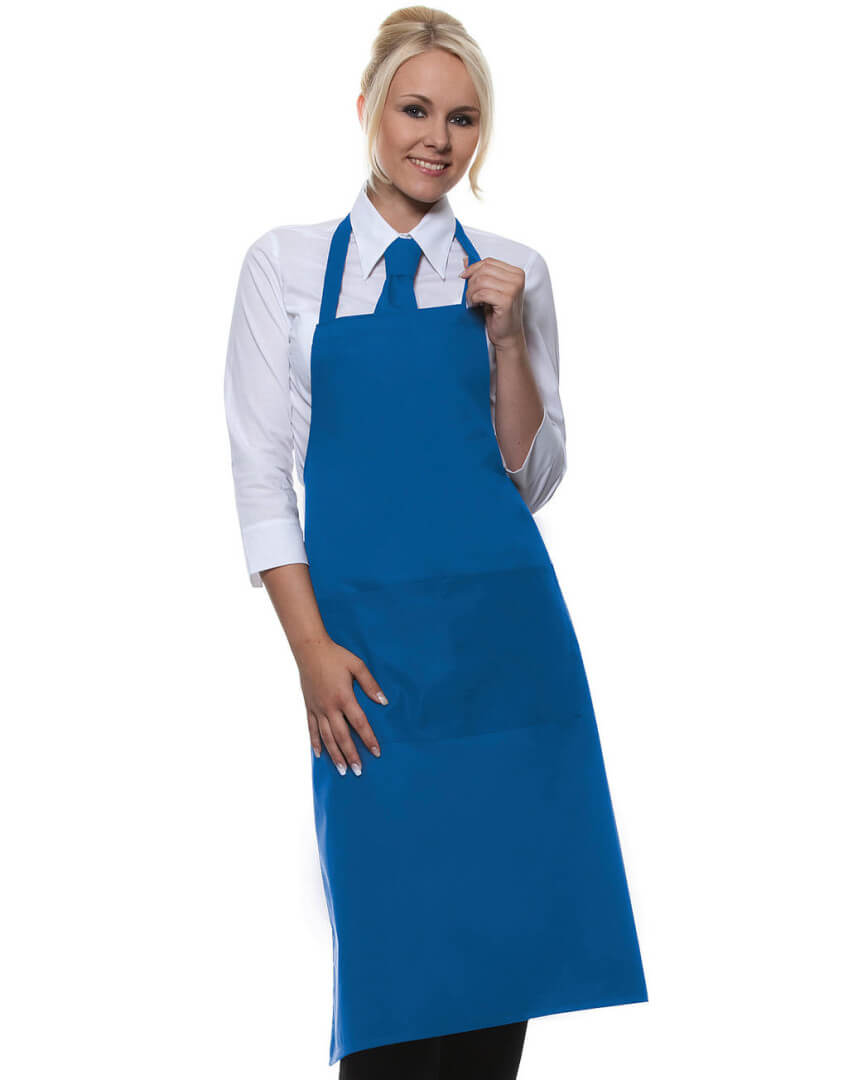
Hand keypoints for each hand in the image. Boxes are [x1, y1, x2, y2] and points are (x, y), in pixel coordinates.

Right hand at [295, 637, 385, 774]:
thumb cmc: (336, 656)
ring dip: (334, 755)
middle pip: (342, 736)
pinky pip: (311, 729)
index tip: (377, 752)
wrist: (310, 650)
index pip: (359, 723)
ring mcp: (317, 709)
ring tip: (342, 770)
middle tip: (359, 771)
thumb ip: (370, 684)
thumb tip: (383, 701)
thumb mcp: (357, 666)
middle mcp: (329, 707)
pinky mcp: (309, 707)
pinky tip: (319, 755)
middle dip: (351, 755)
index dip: (369, 739)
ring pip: (326, 737)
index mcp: (344, 697)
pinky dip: (315, 743)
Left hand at [459, 255, 526, 349]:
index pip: (489, 262)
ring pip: (482, 280)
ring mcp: (513, 289)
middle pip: (484, 269)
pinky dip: (474, 299)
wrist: (507, 335)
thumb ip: (481, 274)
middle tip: (470, 294)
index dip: (473, 268)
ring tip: (472, 301)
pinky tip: (475, 305)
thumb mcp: (490, 289)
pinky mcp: (506, 300)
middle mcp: (517, 279)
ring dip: (471, 292)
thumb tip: (466, 260)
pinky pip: (482, 293)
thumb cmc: (500, 314)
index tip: (464, 276)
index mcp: (516, 273)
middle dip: (471, 281)